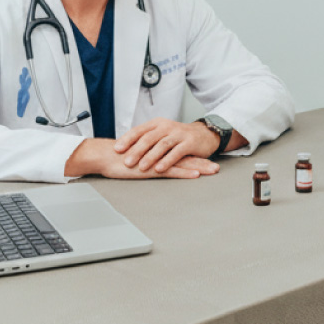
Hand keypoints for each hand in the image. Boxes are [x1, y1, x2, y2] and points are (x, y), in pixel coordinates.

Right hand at [66, 138, 218, 179]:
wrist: (105, 155)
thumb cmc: (118, 158)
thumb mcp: (137, 158)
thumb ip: (147, 158)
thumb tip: (153, 162)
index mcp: (158, 149)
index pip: (179, 152)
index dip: (194, 155)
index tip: (208, 159)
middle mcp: (160, 152)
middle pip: (186, 156)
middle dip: (203, 161)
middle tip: (218, 166)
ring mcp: (157, 160)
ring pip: (183, 162)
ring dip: (200, 166)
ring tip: (214, 170)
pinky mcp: (152, 168)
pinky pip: (172, 170)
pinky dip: (185, 172)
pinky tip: (196, 174)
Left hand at [113, 118, 221, 172]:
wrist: (204, 134)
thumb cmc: (178, 137)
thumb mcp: (161, 134)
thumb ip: (146, 139)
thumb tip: (123, 147)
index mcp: (157, 124)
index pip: (139, 130)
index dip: (127, 139)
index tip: (116, 149)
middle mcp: (167, 126)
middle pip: (149, 137)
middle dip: (136, 150)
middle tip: (126, 162)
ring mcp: (179, 134)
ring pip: (162, 144)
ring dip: (151, 156)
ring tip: (142, 167)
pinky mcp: (189, 142)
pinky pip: (176, 152)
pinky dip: (167, 160)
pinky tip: (159, 168)